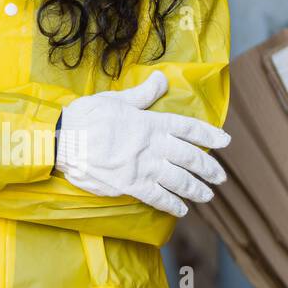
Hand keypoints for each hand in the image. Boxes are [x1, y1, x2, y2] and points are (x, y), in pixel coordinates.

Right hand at [54, 70, 230, 216]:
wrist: (62, 139)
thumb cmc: (86, 116)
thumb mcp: (116, 99)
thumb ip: (143, 94)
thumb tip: (162, 78)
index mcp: (150, 122)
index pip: (187, 128)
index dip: (209, 134)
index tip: (225, 141)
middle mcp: (152, 146)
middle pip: (190, 157)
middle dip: (209, 168)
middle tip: (220, 177)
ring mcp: (143, 167)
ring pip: (179, 180)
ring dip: (197, 189)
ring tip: (207, 195)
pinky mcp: (130, 185)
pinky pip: (158, 197)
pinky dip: (173, 204)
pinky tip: (182, 209)